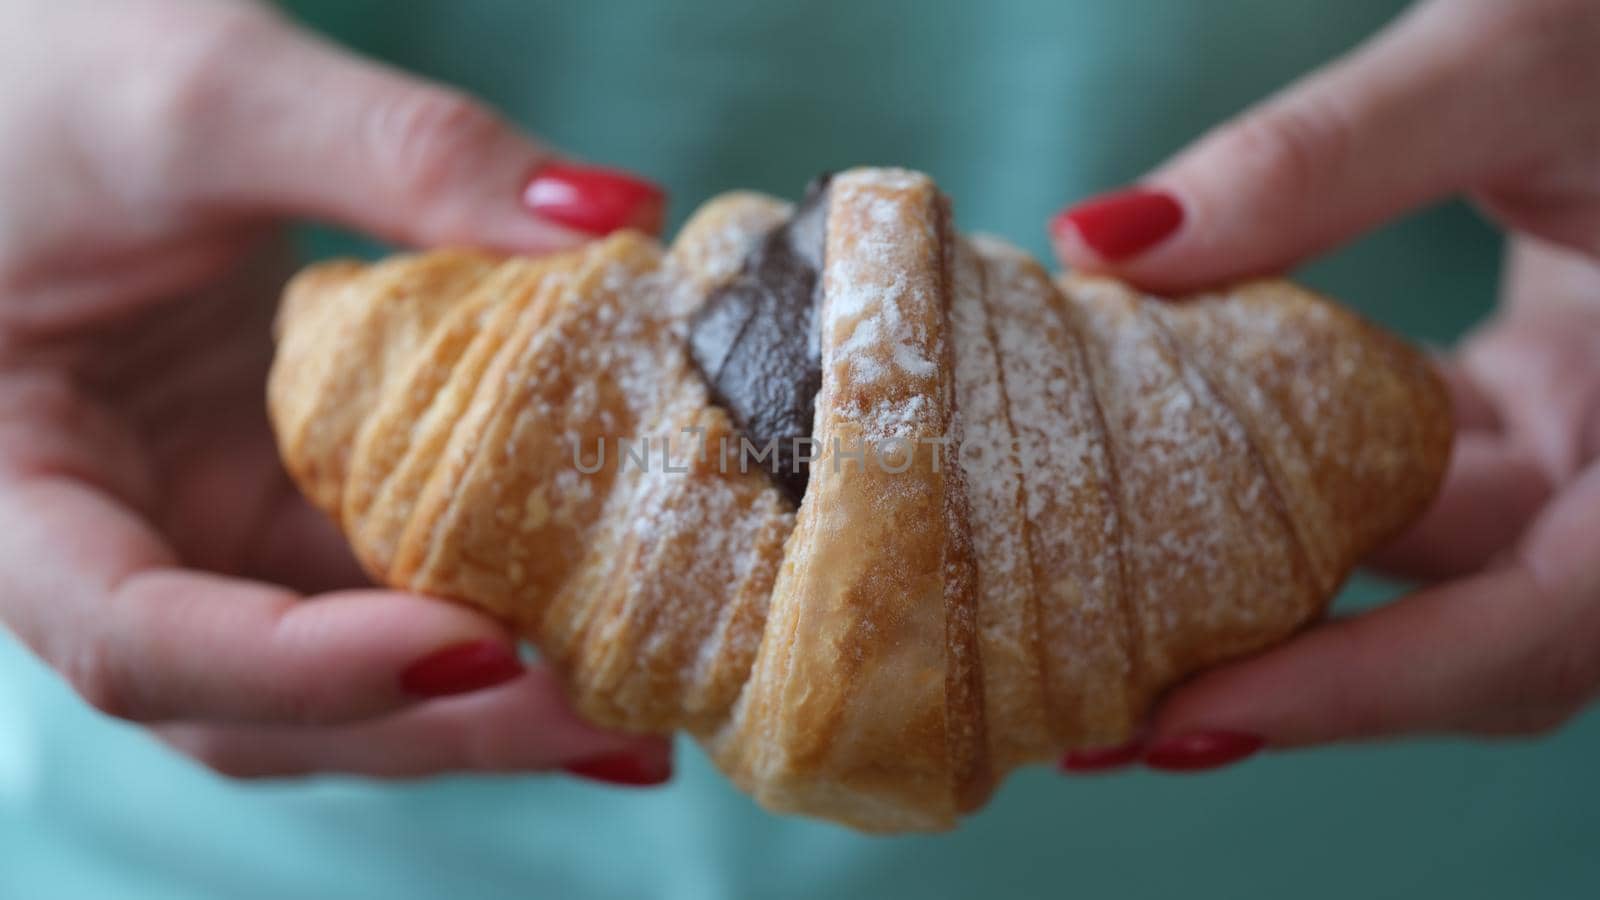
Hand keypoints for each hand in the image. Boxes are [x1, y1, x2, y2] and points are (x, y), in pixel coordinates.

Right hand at [0, 0, 670, 785]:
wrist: (39, 69)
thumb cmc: (49, 72)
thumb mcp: (202, 97)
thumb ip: (398, 153)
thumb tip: (617, 215)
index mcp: (17, 495)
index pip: (139, 641)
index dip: (303, 668)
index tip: (473, 641)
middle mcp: (110, 546)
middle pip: (261, 704)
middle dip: (435, 722)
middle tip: (606, 722)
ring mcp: (203, 529)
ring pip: (337, 671)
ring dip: (479, 699)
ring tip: (631, 706)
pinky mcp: (281, 498)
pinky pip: (383, 582)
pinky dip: (485, 604)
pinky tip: (592, 612)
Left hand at [1050, 0, 1599, 770]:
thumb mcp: (1515, 57)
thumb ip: (1323, 157)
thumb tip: (1103, 242)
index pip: (1535, 625)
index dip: (1363, 691)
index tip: (1184, 720)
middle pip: (1462, 630)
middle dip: (1288, 678)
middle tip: (1103, 720)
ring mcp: (1582, 437)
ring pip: (1418, 556)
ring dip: (1267, 581)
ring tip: (1103, 625)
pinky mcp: (1527, 399)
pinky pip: (1403, 476)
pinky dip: (1288, 482)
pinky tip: (1168, 475)